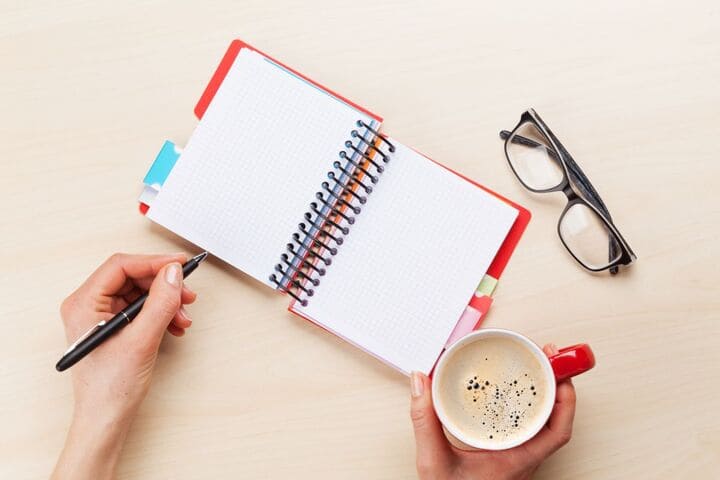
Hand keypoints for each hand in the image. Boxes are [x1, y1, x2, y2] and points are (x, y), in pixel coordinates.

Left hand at [52, 253, 196, 479]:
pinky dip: (161, 313)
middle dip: (163, 285)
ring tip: (182, 317)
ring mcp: (100, 316)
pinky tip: (174, 325)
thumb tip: (172, 273)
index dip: (154, 263)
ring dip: (165, 301)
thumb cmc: (110, 388)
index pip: (121, 267)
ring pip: (139, 293)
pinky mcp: (113, 326)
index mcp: (83, 304)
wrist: (106, 419)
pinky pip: (141, 308)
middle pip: (132, 278)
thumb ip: (159, 303)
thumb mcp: (141, 340)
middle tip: (186, 295)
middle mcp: (88, 305)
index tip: (179, 265)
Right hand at [410, 344, 575, 479]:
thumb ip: (425, 421)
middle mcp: (521, 460)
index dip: (566, 401)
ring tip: (534, 372)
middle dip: (553, 387)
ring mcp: (514, 460)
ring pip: (539, 426)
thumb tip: (421, 384)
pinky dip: (521, 410)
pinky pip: (522, 430)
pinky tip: (510, 398)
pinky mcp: (503, 459)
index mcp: (517, 461)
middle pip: (552, 421)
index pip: (556, 432)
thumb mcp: (434, 462)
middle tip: (547, 360)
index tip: (562, 373)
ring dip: (540, 398)